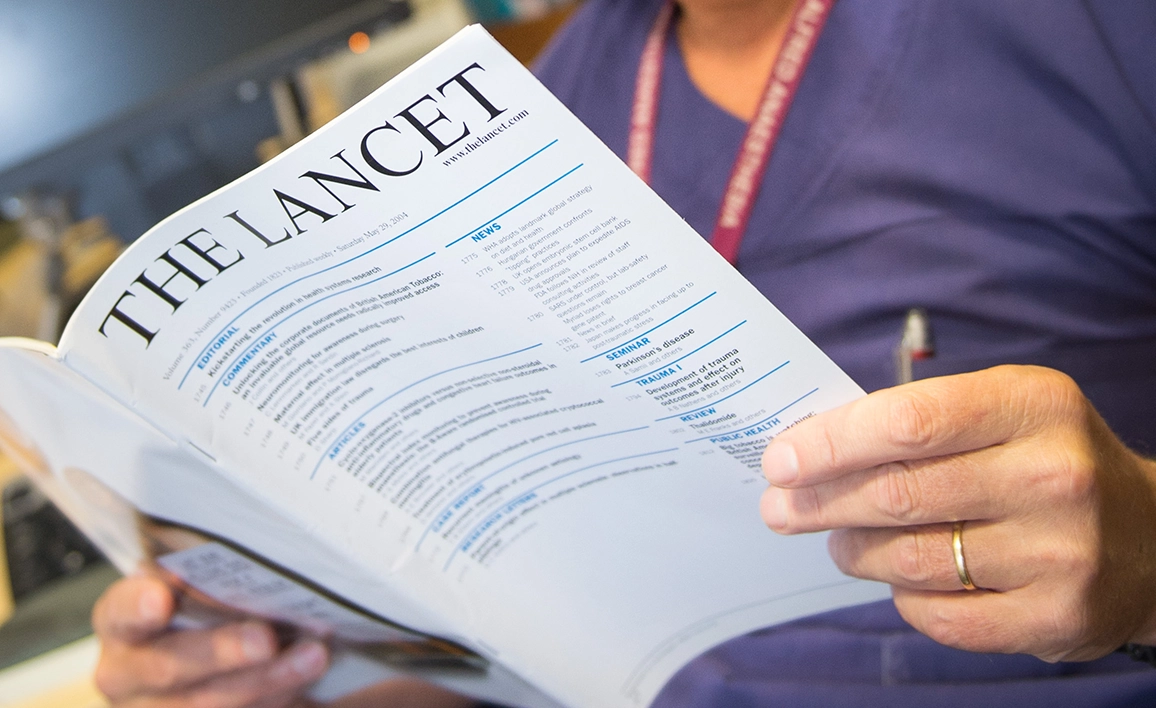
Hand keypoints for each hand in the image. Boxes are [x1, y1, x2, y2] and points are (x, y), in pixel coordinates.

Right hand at [93, 574, 328, 706]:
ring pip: (208, 704)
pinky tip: (309, 681)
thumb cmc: (202, 607)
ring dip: (267, 681)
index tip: (160, 599)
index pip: (121, 611)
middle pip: (169, 667)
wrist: (204, 658)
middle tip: (265, 638)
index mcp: (122, 622)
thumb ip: (208, 576)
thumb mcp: (194, 585)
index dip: (138, 607)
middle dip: (222, 652)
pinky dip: (279, 699)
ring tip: (313, 657)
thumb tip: (261, 552)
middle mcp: (128, 673)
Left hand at [759, 365, 1155, 661]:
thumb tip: (809, 450)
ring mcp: (1059, 553)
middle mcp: (1052, 476)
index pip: (906, 421)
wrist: (1149, 538)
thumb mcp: (1001, 411)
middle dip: (819, 503)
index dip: (830, 443)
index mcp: (1032, 404)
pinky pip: (937, 615)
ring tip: (840, 542)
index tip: (780, 460)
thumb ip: (916, 420)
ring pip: (907, 559)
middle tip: (780, 509)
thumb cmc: (1044, 462)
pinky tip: (899, 579)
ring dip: (854, 551)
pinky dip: (902, 597)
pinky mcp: (1055, 617)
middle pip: (896, 493)